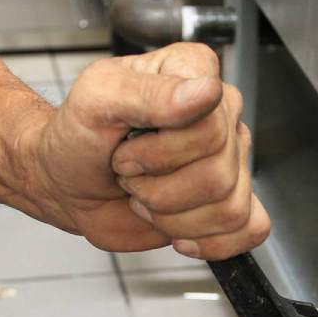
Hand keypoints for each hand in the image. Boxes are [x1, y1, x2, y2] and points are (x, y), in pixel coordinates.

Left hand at [26, 43, 269, 259]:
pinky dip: (211, 242)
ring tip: (146, 197)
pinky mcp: (227, 202)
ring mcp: (228, 161)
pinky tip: (179, 231)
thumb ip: (149, 93)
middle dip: (160, 190)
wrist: (66, 183)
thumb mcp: (97, 100)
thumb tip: (206, 91)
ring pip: (230, 208)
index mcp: (195, 74)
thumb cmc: (78, 137)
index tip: (125, 148)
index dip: (162, 152)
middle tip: (130, 175)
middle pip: (220, 174)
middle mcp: (220, 115)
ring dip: (173, 217)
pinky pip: (251, 228)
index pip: (211, 127)